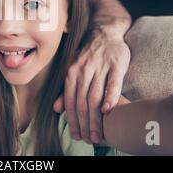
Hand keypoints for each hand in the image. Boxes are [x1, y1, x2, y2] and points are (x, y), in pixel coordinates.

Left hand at [54, 29, 130, 143]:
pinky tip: (108, 111)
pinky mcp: (116, 65)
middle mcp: (83, 71)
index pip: (71, 102)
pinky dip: (110, 98)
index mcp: (71, 73)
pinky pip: (112, 84)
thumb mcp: (73, 69)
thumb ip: (66, 89)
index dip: (73, 121)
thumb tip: (56, 109)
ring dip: (96, 118)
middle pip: (82, 103)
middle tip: (90, 139)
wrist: (104, 33)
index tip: (77, 136)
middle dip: (85, 124)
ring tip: (99, 134)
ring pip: (96, 97)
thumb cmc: (88, 56)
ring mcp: (100, 68)